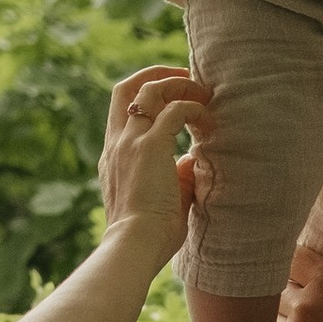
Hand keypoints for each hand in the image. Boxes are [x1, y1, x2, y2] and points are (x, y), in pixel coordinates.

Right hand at [95, 65, 210, 268]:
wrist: (135, 246)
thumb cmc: (149, 235)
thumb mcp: (160, 197)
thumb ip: (174, 175)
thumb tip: (192, 161)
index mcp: (113, 156)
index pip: (121, 109)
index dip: (146, 94)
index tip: (172, 97)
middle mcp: (117, 143)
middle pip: (126, 87)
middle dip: (157, 75)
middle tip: (186, 78)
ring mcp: (131, 142)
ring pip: (150, 89)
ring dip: (179, 85)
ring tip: (203, 94)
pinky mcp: (150, 146)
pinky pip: (175, 110)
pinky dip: (195, 109)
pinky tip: (210, 122)